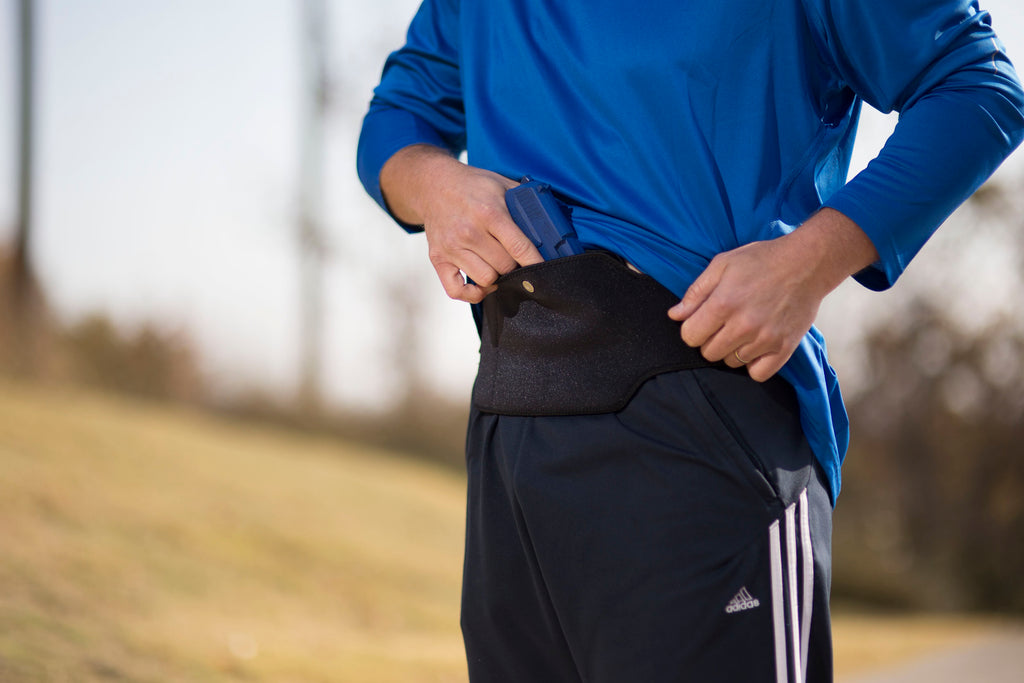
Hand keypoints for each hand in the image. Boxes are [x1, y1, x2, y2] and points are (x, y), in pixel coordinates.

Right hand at [380, 145, 542, 302]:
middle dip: (516, 266)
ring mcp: (452, 247)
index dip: (536, 262)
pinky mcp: (438, 258)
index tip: (547, 270)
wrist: (433, 185)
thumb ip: (524, 203)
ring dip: (497, 278)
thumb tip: (550, 221)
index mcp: (489, 213)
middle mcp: (469, 232)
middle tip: (519, 261)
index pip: (519, 247)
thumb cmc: (472, 186)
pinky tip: (482, 284)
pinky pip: (456, 290)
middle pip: (505, 267)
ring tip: (500, 266)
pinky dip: (472, 294)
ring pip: (486, 280)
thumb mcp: (501, 184)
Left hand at [667, 209, 878, 381]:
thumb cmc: (762, 260)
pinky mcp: (785, 348)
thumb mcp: (722, 264)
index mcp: (723, 304)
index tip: (703, 321)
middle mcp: (743, 325)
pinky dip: (754, 364)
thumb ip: (696, 292)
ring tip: (743, 329)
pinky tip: (756, 346)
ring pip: (732, 363)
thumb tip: (675, 315)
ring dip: (733, 350)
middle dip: (710, 340)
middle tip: (724, 324)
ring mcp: (765, 339)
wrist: (808, 263)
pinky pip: (758, 374)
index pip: (690, 337)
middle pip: (709, 353)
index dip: (692, 329)